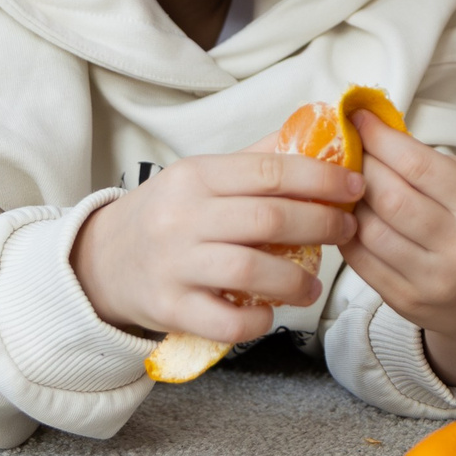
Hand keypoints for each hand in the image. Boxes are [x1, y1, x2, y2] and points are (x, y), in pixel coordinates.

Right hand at [71, 146, 364, 343]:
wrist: (102, 261)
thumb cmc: (167, 215)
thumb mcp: (201, 177)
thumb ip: (257, 160)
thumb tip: (320, 135)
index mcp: (196, 176)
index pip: (270, 170)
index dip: (320, 178)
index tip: (354, 187)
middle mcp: (182, 216)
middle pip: (268, 218)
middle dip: (321, 223)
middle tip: (348, 230)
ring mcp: (174, 264)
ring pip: (249, 269)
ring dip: (295, 280)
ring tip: (313, 286)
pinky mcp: (168, 308)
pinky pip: (223, 320)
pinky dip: (255, 320)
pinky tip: (269, 313)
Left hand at [341, 113, 455, 387]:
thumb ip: (433, 165)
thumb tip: (377, 132)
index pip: (419, 165)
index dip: (381, 138)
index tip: (359, 118)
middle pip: (389, 197)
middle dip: (360, 166)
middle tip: (350, 149)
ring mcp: (432, 281)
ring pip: (369, 230)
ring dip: (349, 201)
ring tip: (347, 184)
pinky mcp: (407, 302)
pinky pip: (361, 261)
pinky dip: (347, 233)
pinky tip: (348, 217)